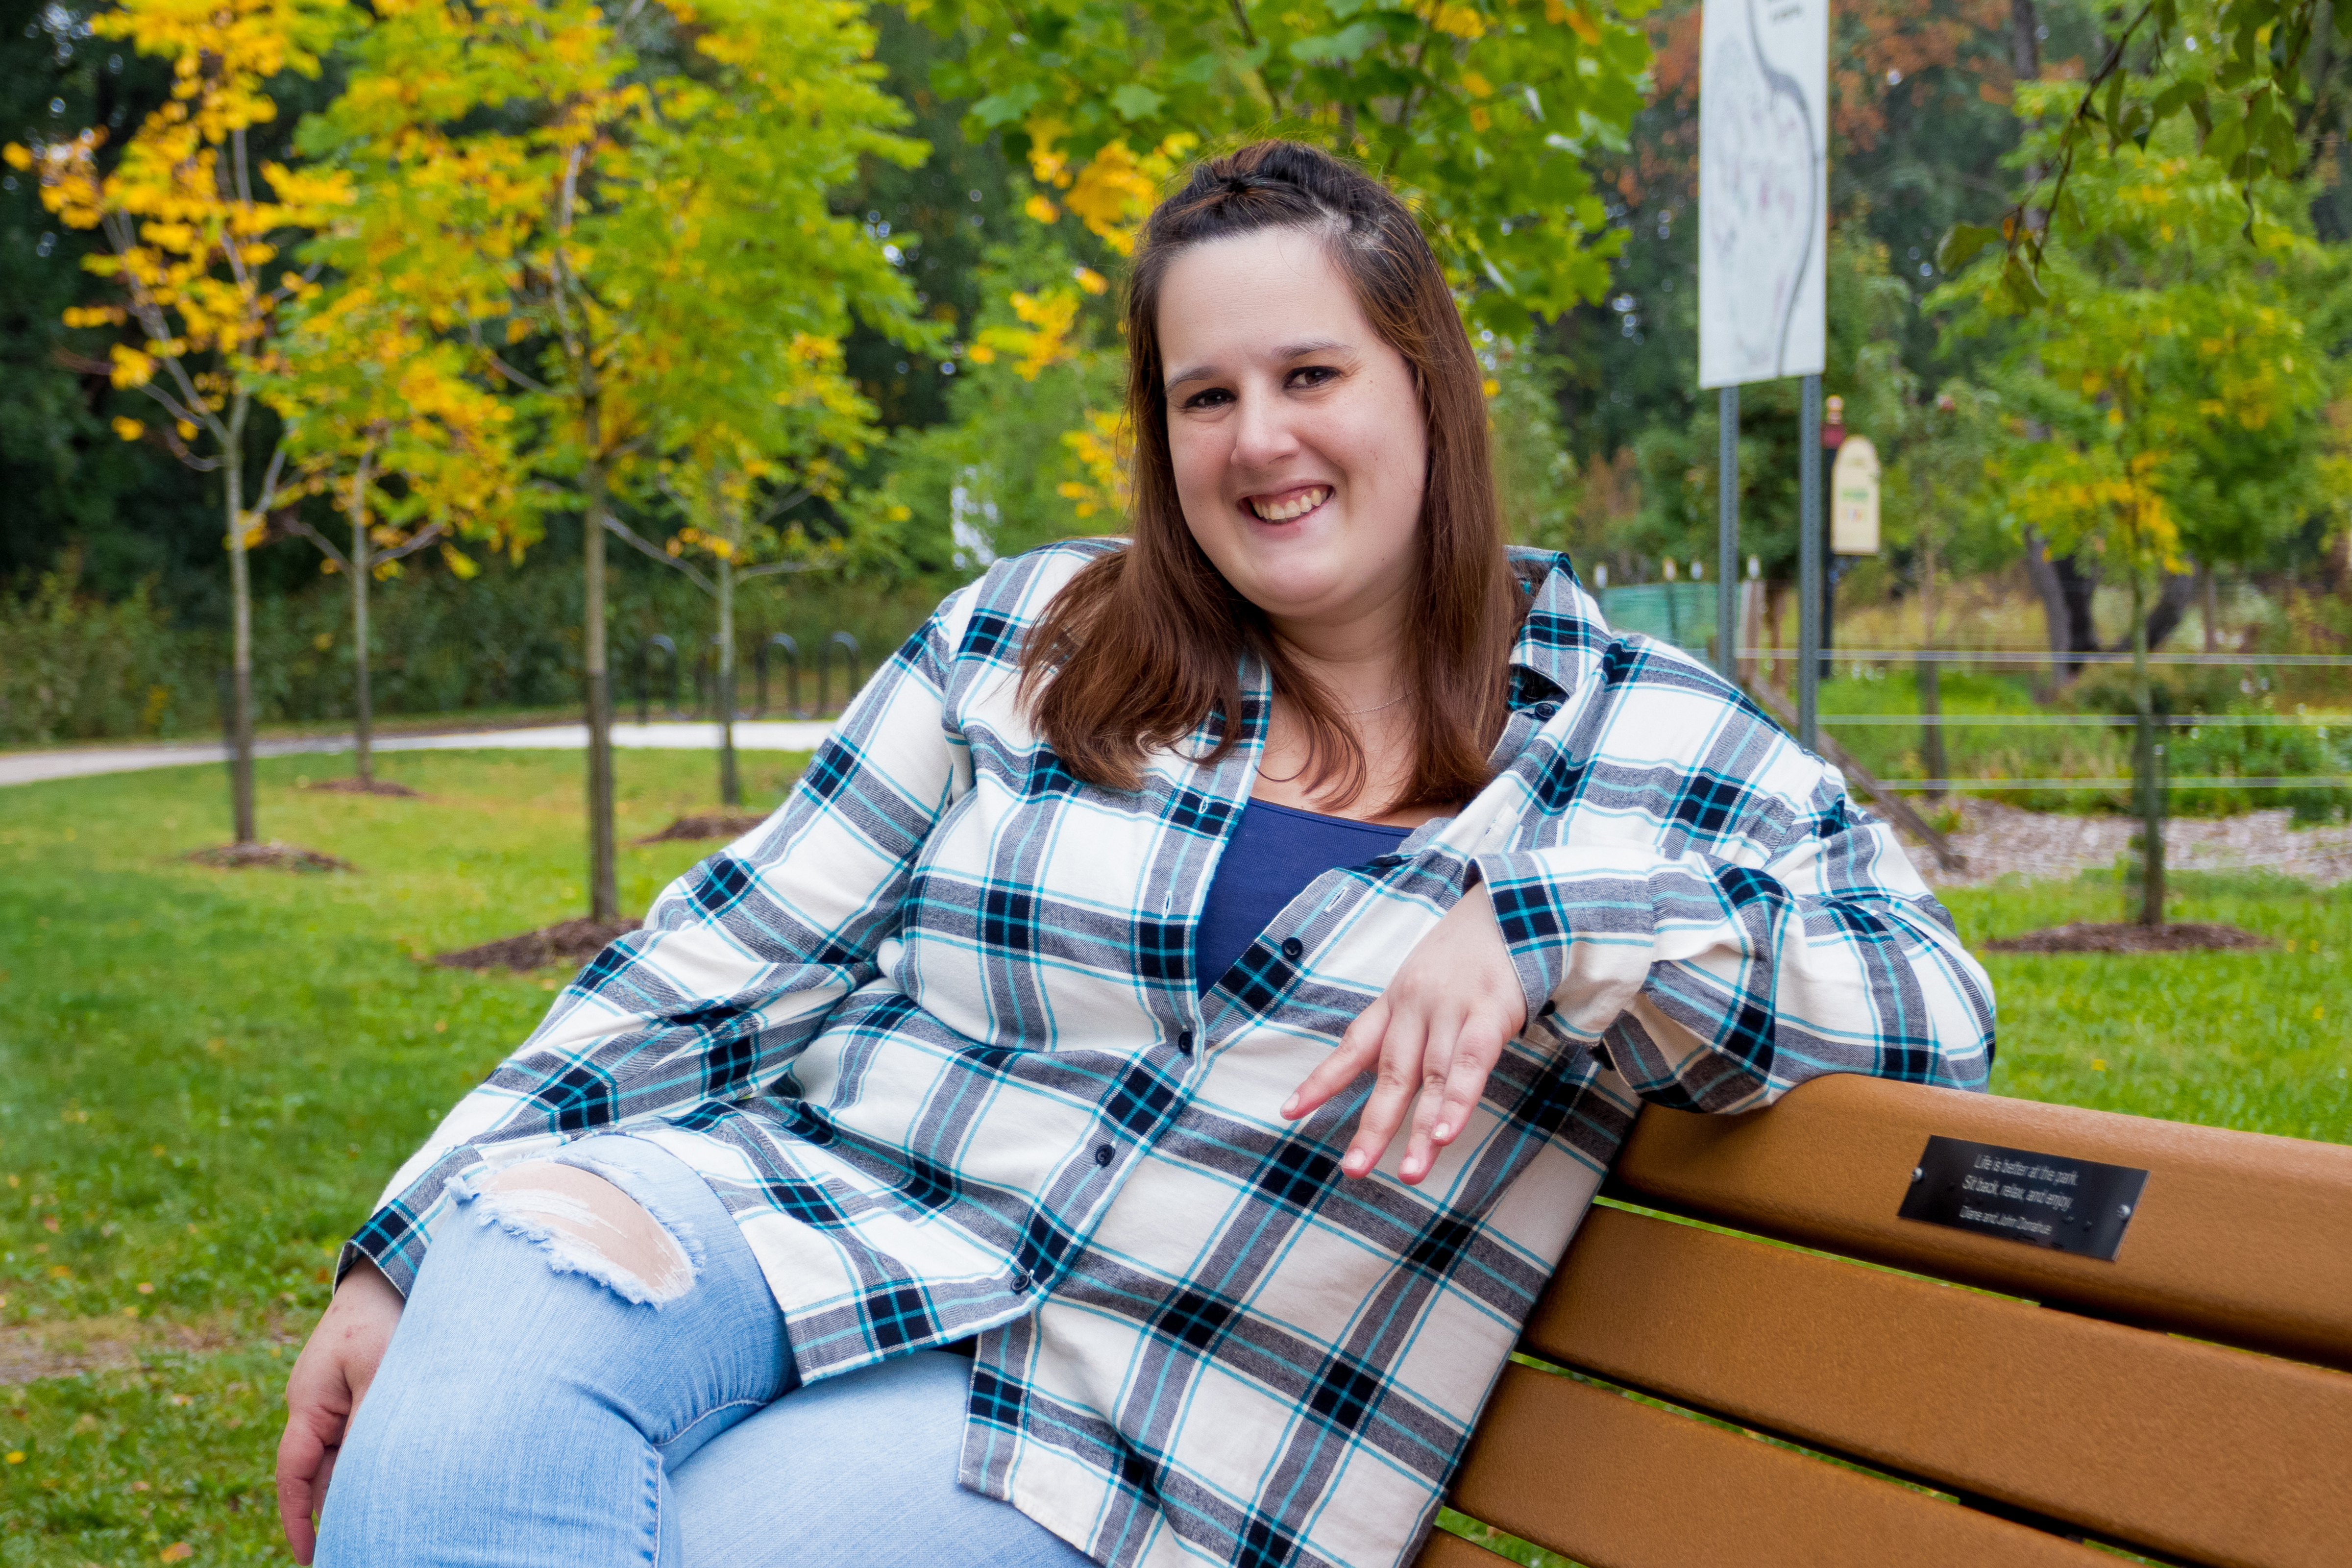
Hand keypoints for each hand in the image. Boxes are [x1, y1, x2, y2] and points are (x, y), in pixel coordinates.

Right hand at [277, 1257, 402, 1563]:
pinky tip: (411, 1472)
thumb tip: (371, 1480)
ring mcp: (338, 1398)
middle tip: (368, 1543)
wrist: (394, 1267)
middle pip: (324, 1473)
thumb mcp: (379, 1373)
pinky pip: (364, 1435)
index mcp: (307, 1404)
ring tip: (398, 1515)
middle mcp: (317, 1407)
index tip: (312, 1559)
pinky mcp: (361, 1390)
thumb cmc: (384, 1316)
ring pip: (349, 1456)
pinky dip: (380, 1454)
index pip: (294, 1476)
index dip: (300, 1521)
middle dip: (341, 1510)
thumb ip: (371, 1425)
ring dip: (369, 1480)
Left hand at [1281, 883, 1528, 1184]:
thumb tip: (1383, 1075)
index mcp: (1395, 1002)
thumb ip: (1405, 1027)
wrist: (1513, 906)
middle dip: (1373, 1126)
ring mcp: (1452, 1009)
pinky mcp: (1491, 1012)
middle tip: (1353, 1169)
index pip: (1353, 1046)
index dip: (1322, 1080)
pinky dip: (1458, 1100)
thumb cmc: (1465, 957)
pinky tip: (1446, 1133)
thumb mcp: (1421, 983)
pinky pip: (1470, 1063)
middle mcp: (1416, 1007)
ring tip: (1409, 1173)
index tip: (1289, 1112)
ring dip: (1421, 1129)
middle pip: (1391, 1074)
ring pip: (1433, 1078)